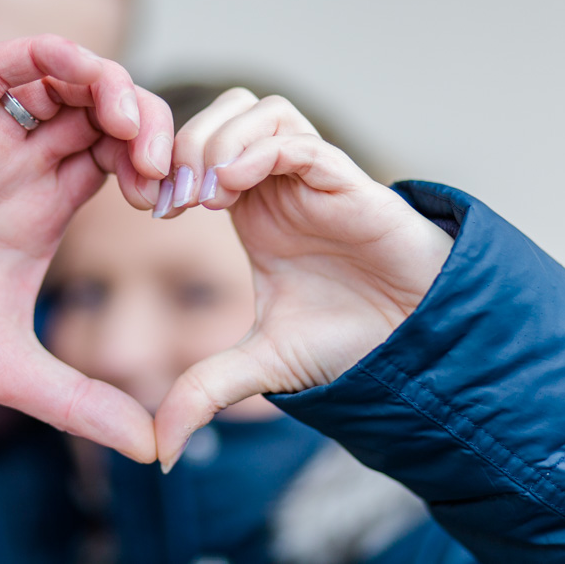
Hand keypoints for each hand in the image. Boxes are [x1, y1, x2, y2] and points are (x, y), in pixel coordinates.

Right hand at [0, 35, 172, 462]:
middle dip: (147, 124)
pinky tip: (82, 83)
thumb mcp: (9, 369)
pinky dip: (50, 57)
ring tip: (129, 126)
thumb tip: (152, 451)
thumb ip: (80, 403)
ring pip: (63, 78)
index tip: (172, 203)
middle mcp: (19, 167)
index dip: (158, 168)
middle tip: (158, 166)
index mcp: (42, 211)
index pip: (120, 160)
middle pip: (104, 114)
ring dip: (110, 85)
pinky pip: (4, 64)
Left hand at [152, 88, 452, 470]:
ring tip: (206, 196)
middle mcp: (279, 185)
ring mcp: (313, 179)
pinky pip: (299, 140)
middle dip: (185, 142)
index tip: (150, 208)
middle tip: (173, 196)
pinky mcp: (349, 183)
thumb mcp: (260, 367)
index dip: (166, 165)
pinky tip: (234, 189)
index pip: (199, 149)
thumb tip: (161, 453)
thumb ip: (205, 392)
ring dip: (220, 140)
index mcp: (252, 209)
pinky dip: (262, 150)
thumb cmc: (347, 344)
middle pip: (223, 113)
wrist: (414, 350)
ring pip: (260, 111)